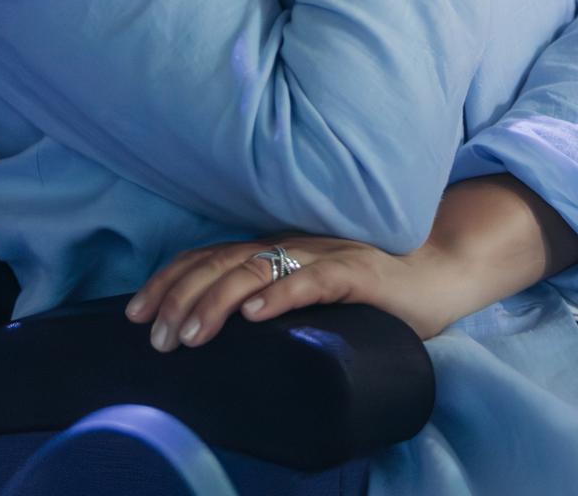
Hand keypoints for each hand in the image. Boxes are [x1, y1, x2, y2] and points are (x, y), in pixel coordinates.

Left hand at [125, 233, 453, 352]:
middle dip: (181, 296)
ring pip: (258, 268)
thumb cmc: (373, 290)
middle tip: (154, 336)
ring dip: (216, 301)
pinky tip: (255, 314)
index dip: (170, 279)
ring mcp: (325, 253)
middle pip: (223, 260)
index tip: (135, 312)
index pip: (211, 256)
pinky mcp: (360, 272)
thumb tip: (222, 334)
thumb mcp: (311, 291)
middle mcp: (294, 242)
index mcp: (278, 246)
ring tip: (189, 334)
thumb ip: (275, 298)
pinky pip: (314, 279)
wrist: (441, 270)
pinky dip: (281, 294)